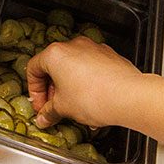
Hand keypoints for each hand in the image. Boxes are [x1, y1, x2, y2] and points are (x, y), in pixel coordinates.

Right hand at [26, 36, 148, 129]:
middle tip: (54, 108)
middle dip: (53, 90)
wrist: (129, 96)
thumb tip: (44, 117)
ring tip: (74, 107)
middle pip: (54, 67)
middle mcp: (74, 46)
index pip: (34, 69)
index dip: (34, 91)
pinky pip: (91, 68)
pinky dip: (87, 83)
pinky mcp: (109, 56)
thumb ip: (49, 112)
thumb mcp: (63, 108)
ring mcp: (94, 48)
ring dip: (70, 87)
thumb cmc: (94, 97)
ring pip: (74, 67)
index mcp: (56, 54)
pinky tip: (91, 101)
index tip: (40, 106)